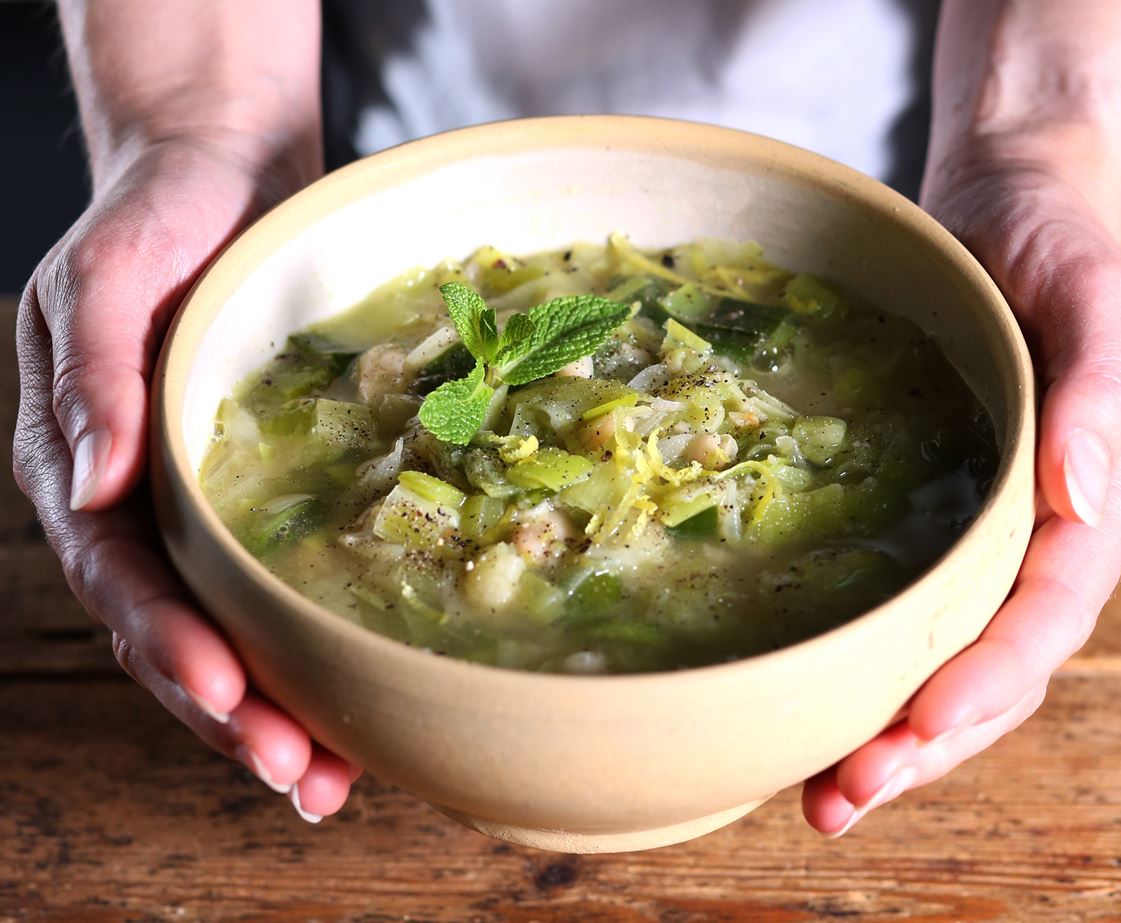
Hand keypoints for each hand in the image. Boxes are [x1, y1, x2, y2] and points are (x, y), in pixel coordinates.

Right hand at [14, 138, 359, 821]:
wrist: (223, 174)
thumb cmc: (160, 210)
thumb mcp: (111, 271)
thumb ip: (95, 374)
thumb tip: (91, 486)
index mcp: (84, 458)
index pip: (118, 575)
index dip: (168, 643)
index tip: (226, 696)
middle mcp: (138, 501)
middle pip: (172, 631)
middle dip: (230, 713)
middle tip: (298, 777)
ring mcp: (199, 505)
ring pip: (225, 631)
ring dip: (272, 710)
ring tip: (330, 780)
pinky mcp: (258, 495)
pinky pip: (275, 587)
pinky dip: (309, 649)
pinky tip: (354, 702)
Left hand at [801, 164, 1120, 835]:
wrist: (1006, 217)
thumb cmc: (1059, 253)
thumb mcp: (1098, 303)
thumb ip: (1100, 395)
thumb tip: (1086, 500)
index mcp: (1095, 508)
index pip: (1044, 618)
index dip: (984, 681)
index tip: (916, 727)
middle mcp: (1041, 545)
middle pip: (993, 673)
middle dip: (923, 745)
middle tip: (839, 799)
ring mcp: (984, 545)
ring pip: (946, 666)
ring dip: (891, 739)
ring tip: (821, 796)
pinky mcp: (930, 527)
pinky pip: (906, 618)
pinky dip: (866, 673)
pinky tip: (809, 707)